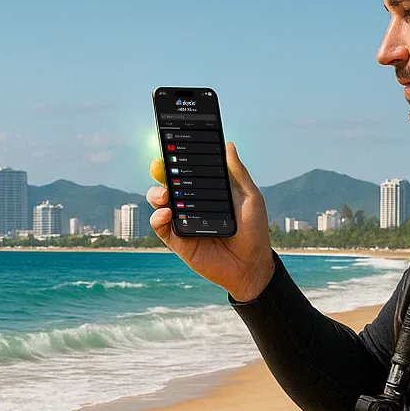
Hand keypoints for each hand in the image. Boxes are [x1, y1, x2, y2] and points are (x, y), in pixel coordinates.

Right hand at [147, 142, 274, 302]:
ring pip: (159, 203)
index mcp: (206, 191)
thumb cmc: (254, 231)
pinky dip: (158, 217)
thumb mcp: (250, 197)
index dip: (176, 159)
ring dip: (155, 194)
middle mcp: (191, 204)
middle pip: (168, 183)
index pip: (187, 171)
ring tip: (164, 194)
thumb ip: (238, 173)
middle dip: (159, 172)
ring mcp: (182, 222)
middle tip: (158, 166)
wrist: (252, 265)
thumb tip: (229, 145)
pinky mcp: (177, 241)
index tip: (170, 146)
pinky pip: (160, 227)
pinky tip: (167, 213)